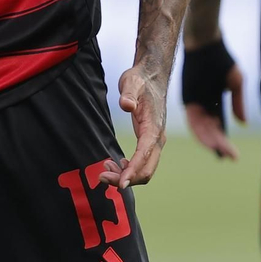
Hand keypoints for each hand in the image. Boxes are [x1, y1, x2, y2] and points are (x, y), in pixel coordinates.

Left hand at [100, 67, 166, 189]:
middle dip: (126, 179)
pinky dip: (129, 170)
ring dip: (127, 176)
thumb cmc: (141, 80)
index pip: (144, 154)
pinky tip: (114, 165)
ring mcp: (155, 142)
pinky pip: (142, 163)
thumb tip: (126, 105)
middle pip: (146, 169)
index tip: (121, 184)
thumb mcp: (132, 82)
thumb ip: (129, 93)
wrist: (152, 77)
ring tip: (104, 172)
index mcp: (154, 128)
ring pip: (145, 169)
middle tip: (102, 178)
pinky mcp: (150, 142)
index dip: (133, 171)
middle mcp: (158, 139)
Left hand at [187, 63, 246, 160]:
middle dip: (219, 144)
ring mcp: (194, 104)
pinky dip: (200, 132)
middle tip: (229, 157)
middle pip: (210, 131)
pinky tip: (209, 141)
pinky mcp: (187, 100)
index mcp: (214, 103)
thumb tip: (243, 123)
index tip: (234, 154)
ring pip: (201, 129)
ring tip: (220, 152)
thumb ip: (238, 103)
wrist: (207, 44)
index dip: (225, 140)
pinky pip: (193, 121)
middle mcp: (202, 106)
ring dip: (210, 141)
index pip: (219, 127)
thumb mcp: (235, 83)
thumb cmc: (221, 59)